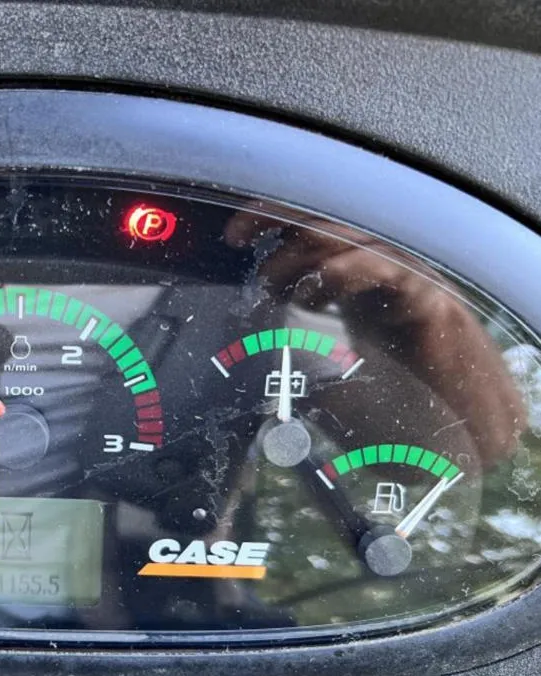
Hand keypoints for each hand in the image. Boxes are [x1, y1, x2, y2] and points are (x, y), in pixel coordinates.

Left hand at [224, 208, 525, 466]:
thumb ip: (293, 356)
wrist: (458, 439)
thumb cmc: (394, 407)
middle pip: (327, 220)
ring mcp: (408, 281)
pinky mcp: (429, 301)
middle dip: (277, 219)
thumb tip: (248, 345)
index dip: (273, 221)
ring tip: (272, 281)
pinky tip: (313, 291)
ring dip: (302, 252)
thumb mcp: (325, 375)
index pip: (314, 230)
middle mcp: (384, 271)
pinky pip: (386, 268)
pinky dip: (345, 271)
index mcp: (358, 280)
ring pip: (351, 237)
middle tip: (237, 237)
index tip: (234, 237)